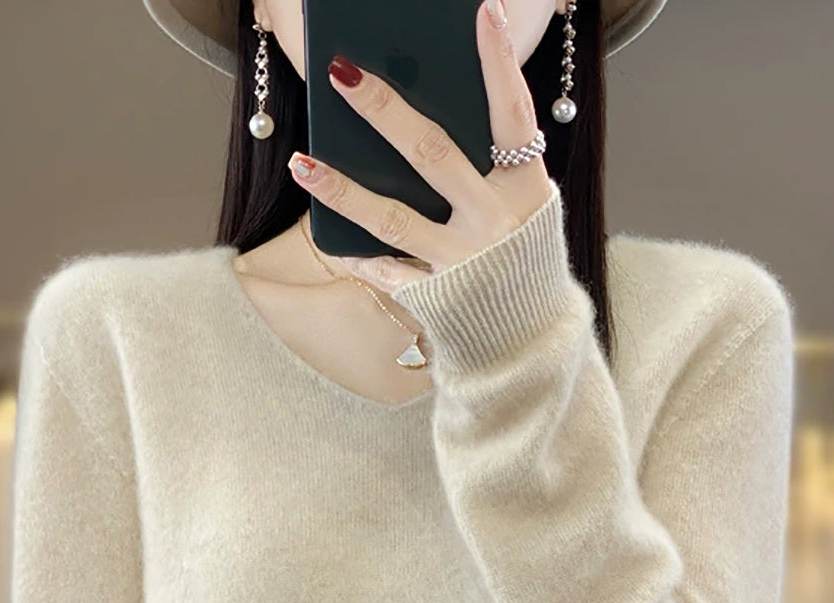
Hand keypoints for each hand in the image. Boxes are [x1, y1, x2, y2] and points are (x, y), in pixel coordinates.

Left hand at [287, 0, 556, 292]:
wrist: (531, 340)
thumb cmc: (522, 261)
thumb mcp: (524, 208)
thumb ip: (489, 168)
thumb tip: (422, 122)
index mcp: (526, 190)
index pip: (513, 113)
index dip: (499, 62)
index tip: (481, 10)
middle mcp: (495, 223)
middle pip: (432, 154)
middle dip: (383, 109)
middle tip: (341, 72)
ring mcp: (462, 262)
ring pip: (391, 218)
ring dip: (342, 188)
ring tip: (302, 161)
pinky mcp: (436, 298)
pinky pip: (386, 272)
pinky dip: (357, 256)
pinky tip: (327, 235)